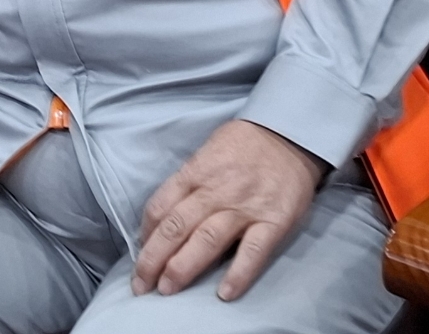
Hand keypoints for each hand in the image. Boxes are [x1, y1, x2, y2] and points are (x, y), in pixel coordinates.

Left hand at [133, 118, 325, 299]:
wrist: (289, 134)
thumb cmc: (243, 145)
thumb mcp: (206, 153)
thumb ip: (186, 184)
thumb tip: (164, 217)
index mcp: (195, 174)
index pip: (160, 207)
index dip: (144, 236)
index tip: (139, 257)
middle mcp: (214, 192)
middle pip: (175, 227)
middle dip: (153, 259)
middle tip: (140, 285)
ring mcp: (244, 208)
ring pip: (206, 240)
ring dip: (182, 268)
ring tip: (166, 291)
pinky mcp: (273, 221)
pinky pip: (253, 251)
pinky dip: (238, 273)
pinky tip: (224, 294)